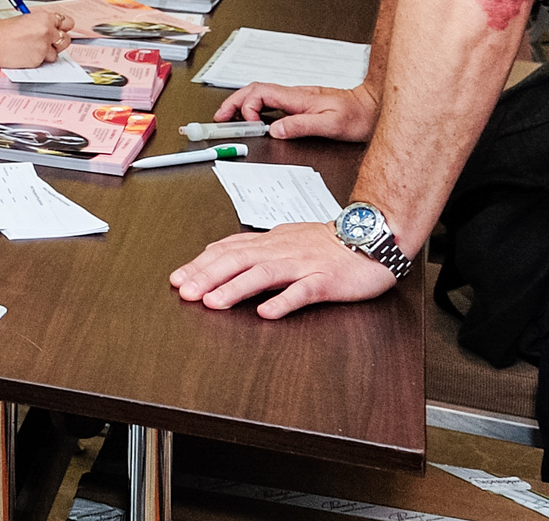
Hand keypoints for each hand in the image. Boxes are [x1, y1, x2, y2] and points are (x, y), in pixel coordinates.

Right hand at [0, 8, 74, 68]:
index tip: (60, 29)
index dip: (62, 26)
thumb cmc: (0, 31)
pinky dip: (39, 59)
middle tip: (50, 40)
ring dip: (49, 51)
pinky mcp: (39, 60)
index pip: (66, 22)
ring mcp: (44, 47)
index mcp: (44, 18)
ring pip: (57, 52)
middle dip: (59, 40)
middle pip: (66, 38)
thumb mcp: (24, 20)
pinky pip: (45, 61)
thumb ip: (40, 23)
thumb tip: (48, 27)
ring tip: (35, 48)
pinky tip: (28, 54)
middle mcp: (47, 32)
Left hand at [171, 222, 395, 317]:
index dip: (201, 264)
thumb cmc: (327, 243)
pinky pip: (303, 290)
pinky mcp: (326, 280)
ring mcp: (303, 264)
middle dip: (208, 276)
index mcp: (270, 241)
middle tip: (185, 292)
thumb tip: (220, 254)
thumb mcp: (285, 240)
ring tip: (214, 302)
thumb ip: (255, 248)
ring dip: (236, 288)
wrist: (370, 236)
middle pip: (238, 260)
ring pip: (264, 274)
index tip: (178, 279)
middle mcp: (281, 250)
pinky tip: (267, 313)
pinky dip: (284, 301)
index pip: (228, 250)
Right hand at [210, 80, 377, 141]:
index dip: (246, 106)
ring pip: (261, 94)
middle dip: (233, 102)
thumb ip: (301, 126)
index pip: (260, 92)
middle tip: (220, 117)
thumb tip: (275, 129)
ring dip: (242, 104)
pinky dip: (256, 108)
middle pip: (254, 90)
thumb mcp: (332, 124)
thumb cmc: (358, 115)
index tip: (247, 124)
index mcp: (298, 97)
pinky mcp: (301, 104)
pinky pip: (271, 102)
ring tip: (230, 118)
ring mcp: (297, 98)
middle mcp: (295, 95)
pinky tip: (256, 119)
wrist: (375, 107)